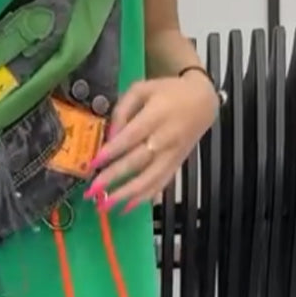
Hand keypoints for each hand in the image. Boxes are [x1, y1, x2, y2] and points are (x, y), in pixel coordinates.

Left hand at [84, 72, 218, 212]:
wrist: (203, 101)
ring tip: (105, 206)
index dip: (113, 151)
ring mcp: (173, 154)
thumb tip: (109, 135)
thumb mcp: (143, 88)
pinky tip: (127, 208)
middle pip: (138, 161)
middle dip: (114, 177)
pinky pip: (161, 184)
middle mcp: (166, 138)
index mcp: (156, 115)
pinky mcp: (177, 164)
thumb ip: (123, 109)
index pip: (132, 136)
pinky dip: (145, 197)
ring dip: (126, 194)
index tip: (94, 163)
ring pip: (149, 178)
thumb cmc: (168, 92)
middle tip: (92, 190)